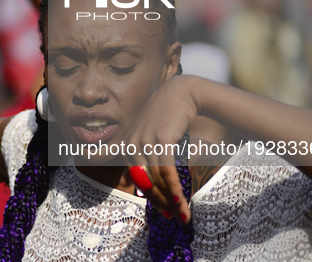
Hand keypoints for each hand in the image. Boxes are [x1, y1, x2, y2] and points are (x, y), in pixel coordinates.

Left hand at [127, 75, 198, 223]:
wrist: (181, 93)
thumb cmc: (167, 116)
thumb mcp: (150, 135)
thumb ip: (142, 156)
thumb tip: (134, 182)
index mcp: (127, 145)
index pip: (137, 178)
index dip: (151, 197)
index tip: (164, 212)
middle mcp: (133, 143)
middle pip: (145, 182)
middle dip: (161, 203)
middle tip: (175, 218)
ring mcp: (145, 141)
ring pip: (157, 179)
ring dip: (171, 200)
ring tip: (183, 215)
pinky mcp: (161, 139)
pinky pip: (167, 170)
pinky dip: (174, 188)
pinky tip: (181, 200)